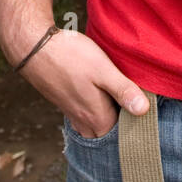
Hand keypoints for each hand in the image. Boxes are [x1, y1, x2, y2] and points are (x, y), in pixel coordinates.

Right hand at [14, 28, 148, 138]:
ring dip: (107, 120)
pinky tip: (99, 97)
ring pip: (94, 126)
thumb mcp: (103, 70)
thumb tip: (144, 110)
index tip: (147, 112)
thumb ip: (123, 90)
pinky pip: (83, 117)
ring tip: (121, 104)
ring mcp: (71, 113)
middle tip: (137, 110)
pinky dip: (94, 113)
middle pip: (108, 134)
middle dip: (122, 128)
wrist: (34, 48)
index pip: (123, 133)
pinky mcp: (64, 102)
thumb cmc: (70, 56)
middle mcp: (83, 121)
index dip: (136, 125)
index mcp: (97, 117)